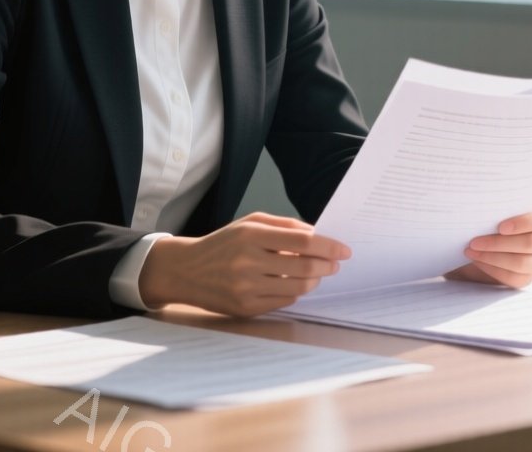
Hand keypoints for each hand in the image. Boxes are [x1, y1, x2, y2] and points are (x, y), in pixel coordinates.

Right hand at [138, 211, 351, 317]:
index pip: (302, 242)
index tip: (344, 250)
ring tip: (316, 274)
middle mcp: (248, 262)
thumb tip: (317, 234)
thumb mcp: (249, 223)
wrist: (187, 270)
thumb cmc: (223, 243)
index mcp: (251, 236)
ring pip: (297, 288)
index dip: (328, 246)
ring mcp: (246, 288)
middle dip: (326, 265)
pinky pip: (283, 302)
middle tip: (334, 263)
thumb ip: (284, 225)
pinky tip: (293, 284)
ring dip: (314, 281)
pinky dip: (295, 293)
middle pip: (304, 267)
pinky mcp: (246, 308)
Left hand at [444, 203, 531, 287]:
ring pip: (522, 263)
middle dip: (499, 243)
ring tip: (471, 251)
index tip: (500, 227)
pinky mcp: (526, 277)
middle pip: (531, 243)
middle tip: (474, 242)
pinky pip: (514, 278)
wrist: (476, 243)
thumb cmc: (486, 221)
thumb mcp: (490, 211)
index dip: (523, 223)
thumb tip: (480, 205)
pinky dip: (493, 269)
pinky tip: (478, 261)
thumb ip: (494, 207)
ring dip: (493, 257)